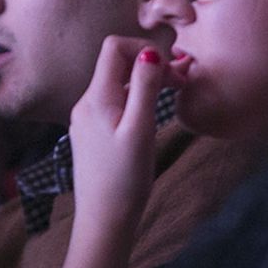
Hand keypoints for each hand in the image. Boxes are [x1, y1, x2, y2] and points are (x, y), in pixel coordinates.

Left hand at [67, 35, 166, 220]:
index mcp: (97, 97)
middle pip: (117, 64)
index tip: (171, 71)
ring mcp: (87, 119)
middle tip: (180, 84)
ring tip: (171, 98)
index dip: (145, 49)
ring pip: (118, 84)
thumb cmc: (125, 179)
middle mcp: (87, 103)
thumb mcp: (140, 129)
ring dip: (145, 83)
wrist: (104, 221)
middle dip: (150, 65)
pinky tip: (150, 118)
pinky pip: (115, 104)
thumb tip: (150, 53)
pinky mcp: (93, 134)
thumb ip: (145, 87)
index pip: (115, 47)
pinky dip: (136, 101)